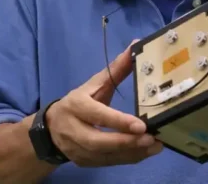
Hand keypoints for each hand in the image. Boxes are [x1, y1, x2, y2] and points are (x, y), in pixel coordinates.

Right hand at [46, 42, 162, 166]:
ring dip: (132, 153)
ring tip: (155, 145)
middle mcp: (74, 129)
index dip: (118, 121)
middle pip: (99, 141)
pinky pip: (108, 163)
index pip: (98, 115)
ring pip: (105, 156)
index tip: (141, 125)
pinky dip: (128, 159)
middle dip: (126, 142)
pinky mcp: (84, 162)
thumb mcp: (95, 83)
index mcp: (76, 106)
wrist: (52, 128)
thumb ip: (116, 68)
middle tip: (151, 138)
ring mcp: (78, 149)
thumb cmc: (80, 101)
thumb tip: (135, 45)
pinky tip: (145, 152)